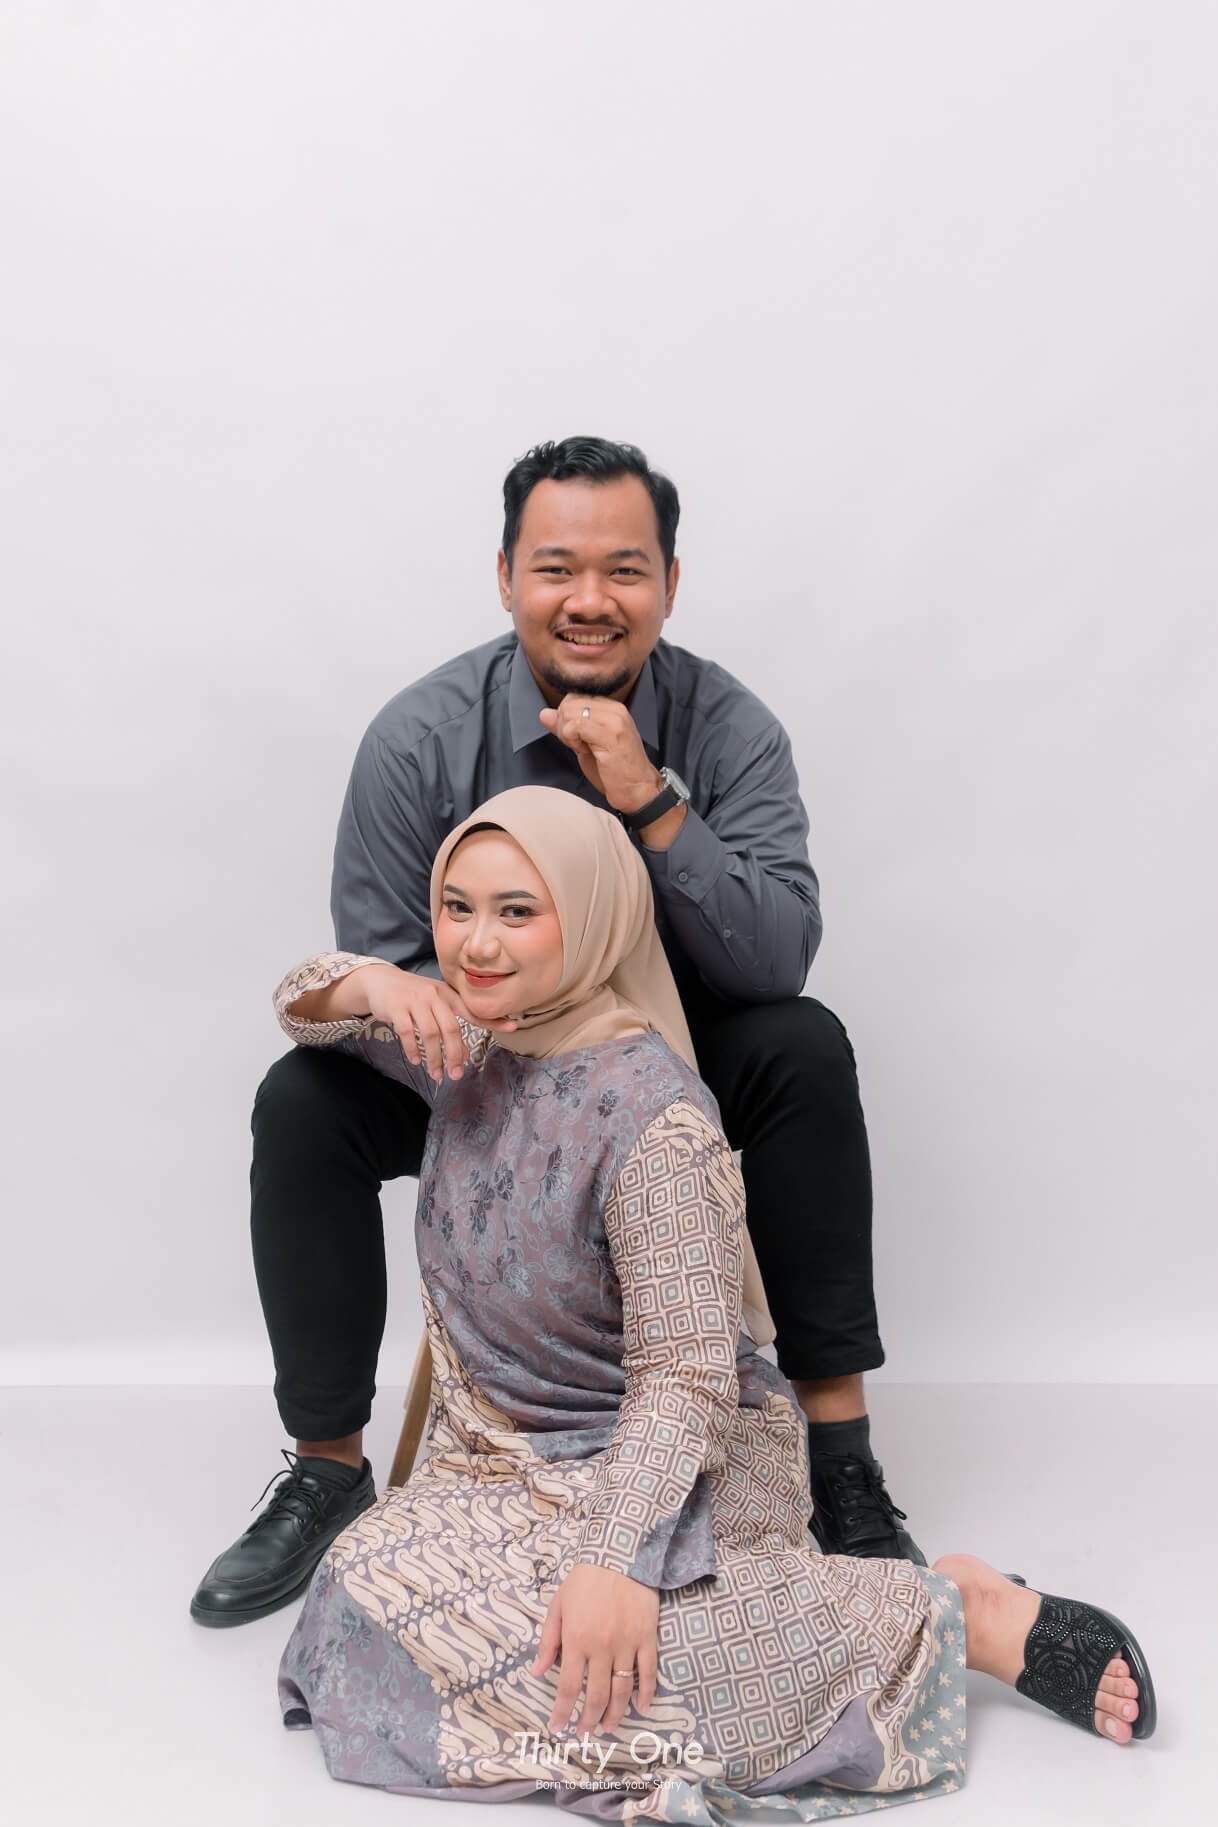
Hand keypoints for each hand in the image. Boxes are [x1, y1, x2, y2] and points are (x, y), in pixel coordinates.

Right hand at [351, 964, 517, 1083]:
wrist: (381, 980)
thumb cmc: (413, 996)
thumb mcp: (434, 1005)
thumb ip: (449, 1025)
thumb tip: (464, 1055)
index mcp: (448, 995)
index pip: (473, 1010)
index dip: (492, 1020)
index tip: (513, 1027)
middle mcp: (434, 996)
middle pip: (451, 1028)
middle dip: (455, 1054)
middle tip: (457, 1074)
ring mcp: (415, 1001)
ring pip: (430, 1034)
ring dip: (434, 1058)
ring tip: (436, 1074)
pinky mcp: (397, 1008)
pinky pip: (408, 1033)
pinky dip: (413, 1050)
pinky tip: (416, 1061)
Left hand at [530, 1562, 657, 1735]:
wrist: (619, 1554)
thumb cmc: (584, 1580)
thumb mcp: (558, 1606)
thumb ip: (548, 1641)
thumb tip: (536, 1672)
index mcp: (576, 1639)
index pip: (568, 1686)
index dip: (562, 1711)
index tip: (558, 1727)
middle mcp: (601, 1647)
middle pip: (597, 1695)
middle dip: (589, 1719)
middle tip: (585, 1733)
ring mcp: (627, 1643)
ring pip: (622, 1689)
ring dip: (615, 1714)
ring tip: (608, 1728)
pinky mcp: (647, 1637)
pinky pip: (648, 1671)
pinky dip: (646, 1693)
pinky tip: (642, 1708)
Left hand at [537, 696, 661, 816]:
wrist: (638, 791)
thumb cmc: (614, 772)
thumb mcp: (585, 745)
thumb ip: (567, 728)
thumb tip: (544, 713)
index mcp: (611, 708)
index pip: (574, 698)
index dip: (565, 717)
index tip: (575, 738)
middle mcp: (615, 709)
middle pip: (569, 702)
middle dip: (563, 725)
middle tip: (577, 745)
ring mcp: (614, 720)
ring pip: (570, 712)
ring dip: (568, 734)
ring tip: (583, 748)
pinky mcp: (610, 734)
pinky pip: (575, 726)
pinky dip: (572, 739)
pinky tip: (584, 751)